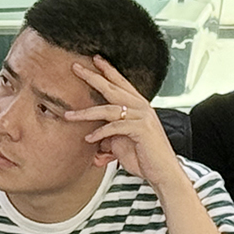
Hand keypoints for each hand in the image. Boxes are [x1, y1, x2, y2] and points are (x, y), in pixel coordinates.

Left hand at [68, 57, 178, 188]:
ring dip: (86, 113)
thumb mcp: (122, 141)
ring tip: (69, 116)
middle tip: (76, 68)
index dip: (108, 71)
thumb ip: (109, 133)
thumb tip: (92, 134)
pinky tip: (89, 139)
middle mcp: (142, 107)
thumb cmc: (145, 157)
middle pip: (113, 88)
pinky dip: (100, 133)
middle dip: (93, 77)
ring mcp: (142, 117)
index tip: (94, 60)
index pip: (121, 83)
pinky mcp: (142, 129)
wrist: (163, 172)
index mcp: (139, 106)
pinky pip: (115, 127)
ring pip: (108, 109)